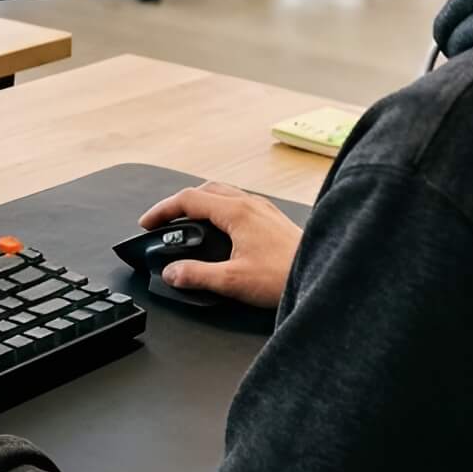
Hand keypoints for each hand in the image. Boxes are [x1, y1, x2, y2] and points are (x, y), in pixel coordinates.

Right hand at [138, 182, 302, 308]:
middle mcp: (250, 204)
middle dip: (180, 203)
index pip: (188, 199)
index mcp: (236, 211)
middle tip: (165, 221)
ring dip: (201, 203)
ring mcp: (264, 210)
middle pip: (205, 190)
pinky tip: (223, 230)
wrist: (325, 275)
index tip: (148, 223)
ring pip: (224, 194)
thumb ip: (197, 275)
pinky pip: (240, 203)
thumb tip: (172, 273)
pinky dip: (220, 209)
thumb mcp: (233, 281)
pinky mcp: (274, 220)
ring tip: (190, 222)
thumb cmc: (286, 275)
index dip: (163, 210)